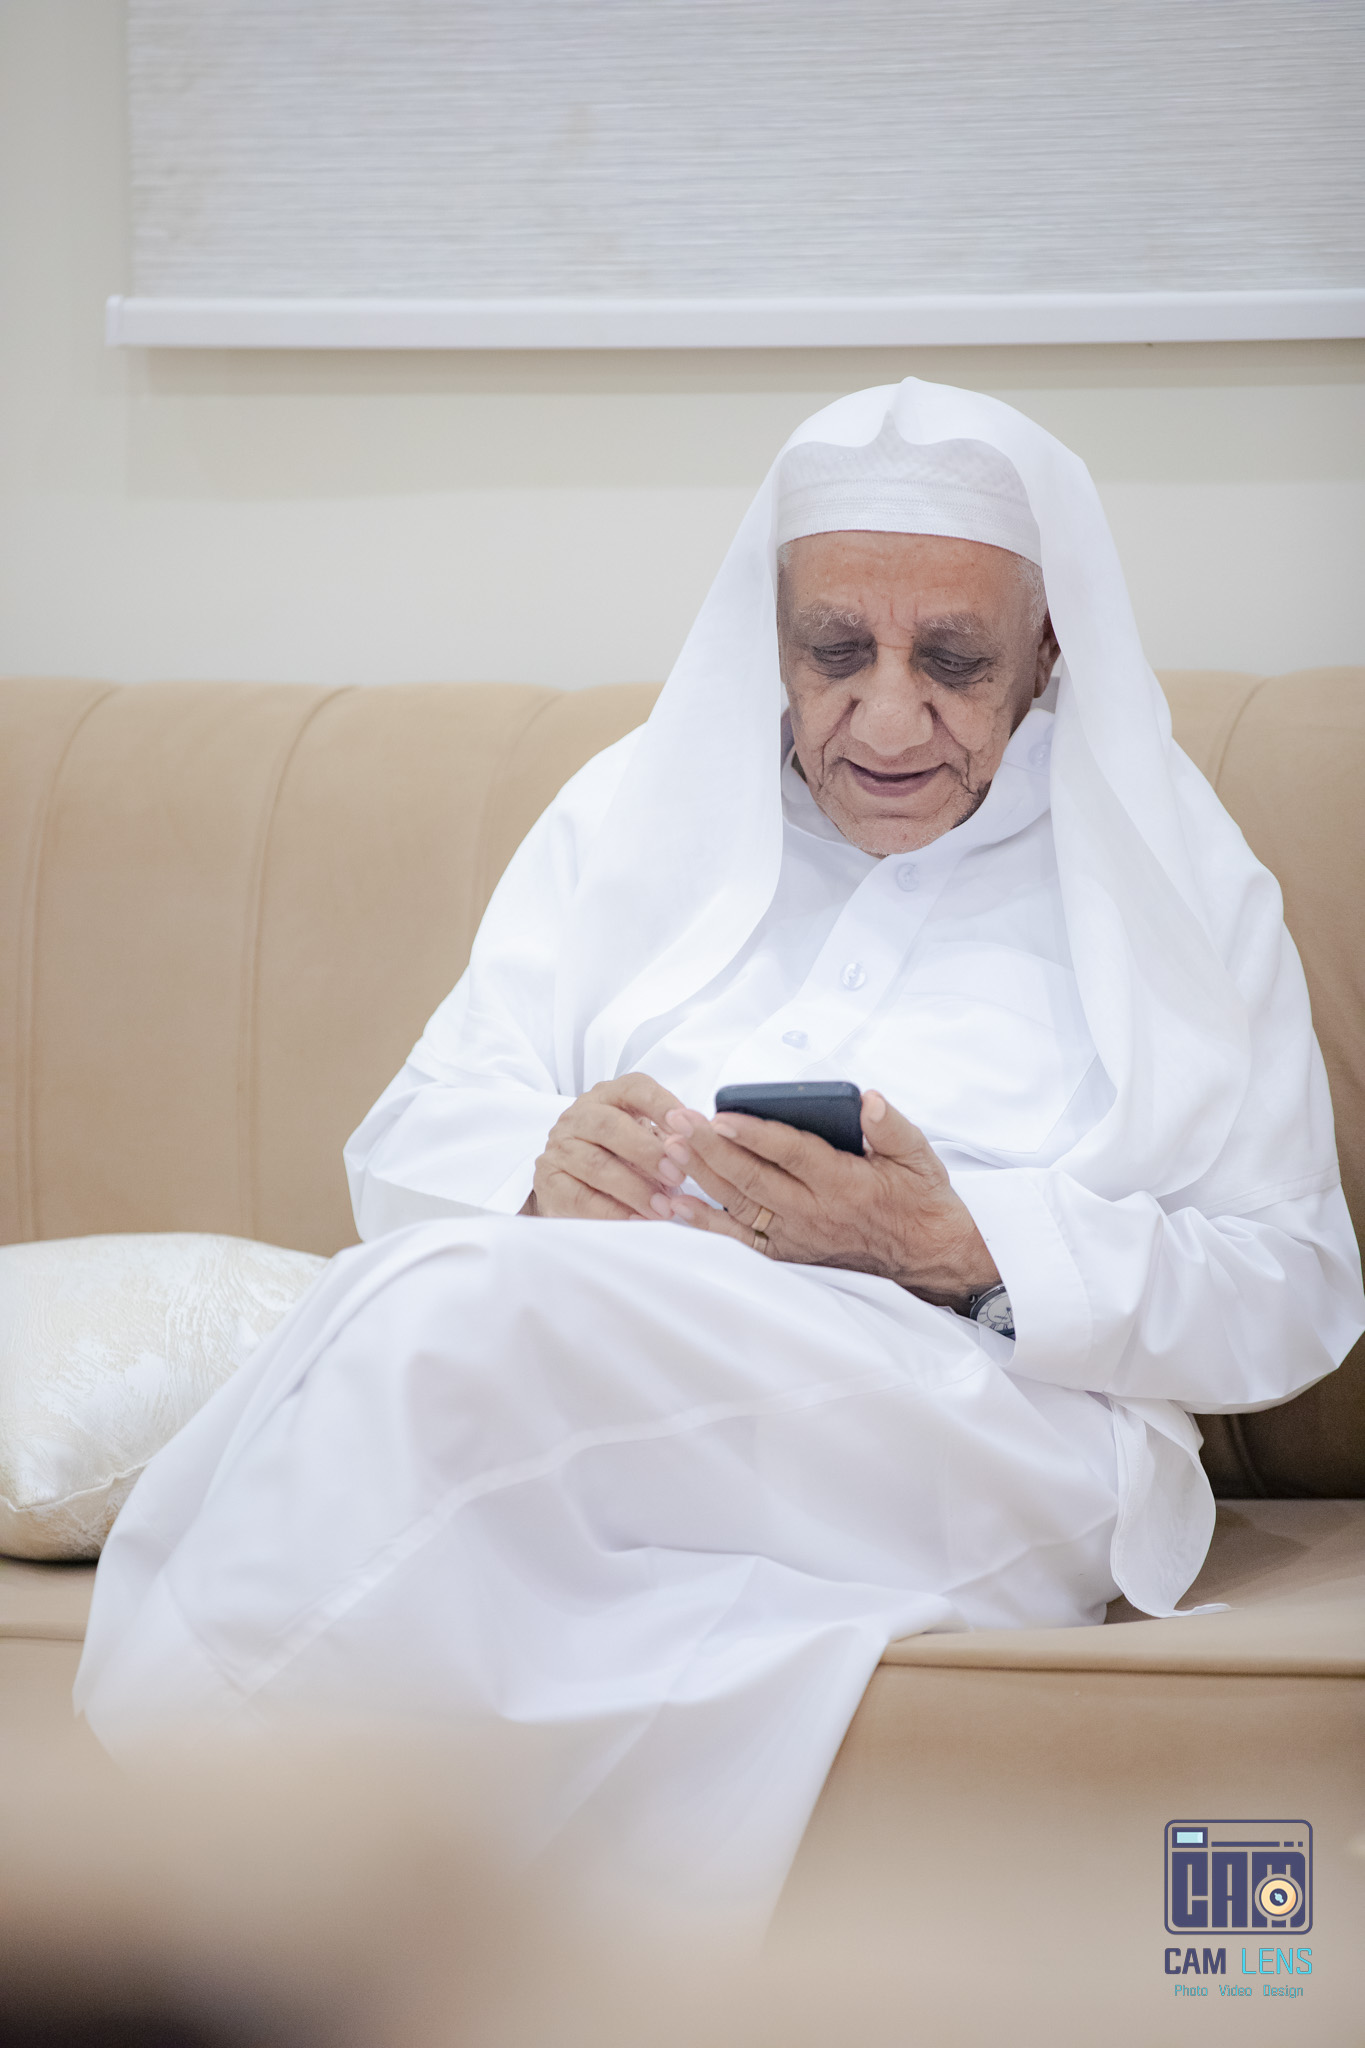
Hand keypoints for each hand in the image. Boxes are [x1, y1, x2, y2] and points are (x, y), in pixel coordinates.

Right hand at [528, 1073, 688, 1220]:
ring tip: (664, 1209)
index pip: (634, 1089)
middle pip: (610, 1126)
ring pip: (596, 1165)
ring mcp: (559, 1148)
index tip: (687, 1123)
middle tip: (678, 1175)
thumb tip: (705, 1139)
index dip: (662, 1104)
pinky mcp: (548, 1182)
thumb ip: (670, 1137)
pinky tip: (636, 1222)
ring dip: (634, 1188)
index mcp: (608, 1096)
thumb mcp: (645, 1138)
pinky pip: (580, 1198)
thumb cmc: (621, 1157)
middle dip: (647, 1151)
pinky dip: (611, 1212)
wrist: (571, 1184)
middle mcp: (578, 1116)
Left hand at [657, 1091, 999, 1308]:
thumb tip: (866, 1100)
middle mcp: (815, 1212)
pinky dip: (705, 1224)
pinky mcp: (788, 1254)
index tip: (721, 1116)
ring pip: (739, 1205)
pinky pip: (739, 1240)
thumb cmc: (921, 1201)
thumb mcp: (920, 1157)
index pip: (791, 1153)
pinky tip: (674, 1206)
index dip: (754, 1134)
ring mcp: (797, 1236)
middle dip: (710, 1147)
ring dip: (701, 1177)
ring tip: (669, 1149)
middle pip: (752, 1177)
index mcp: (845, 1182)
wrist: (928, 1259)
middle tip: (677, 1120)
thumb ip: (891, 1127)